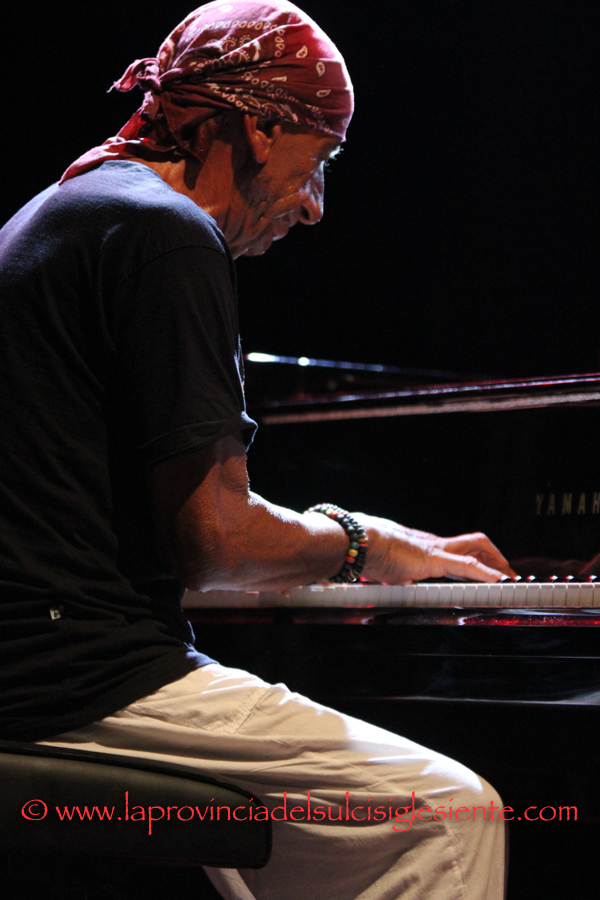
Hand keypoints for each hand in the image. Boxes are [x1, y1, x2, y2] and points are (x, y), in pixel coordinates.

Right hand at [353, 514, 513, 583]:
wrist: (359, 542)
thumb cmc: (367, 553)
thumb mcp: (384, 570)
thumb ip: (391, 577)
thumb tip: (389, 584)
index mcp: (424, 549)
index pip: (456, 550)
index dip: (475, 559)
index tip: (485, 570)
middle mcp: (434, 545)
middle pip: (474, 542)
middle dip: (494, 556)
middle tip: (507, 573)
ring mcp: (436, 549)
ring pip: (476, 548)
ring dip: (496, 563)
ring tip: (510, 579)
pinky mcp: (434, 558)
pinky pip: (467, 564)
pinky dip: (486, 573)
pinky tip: (499, 581)